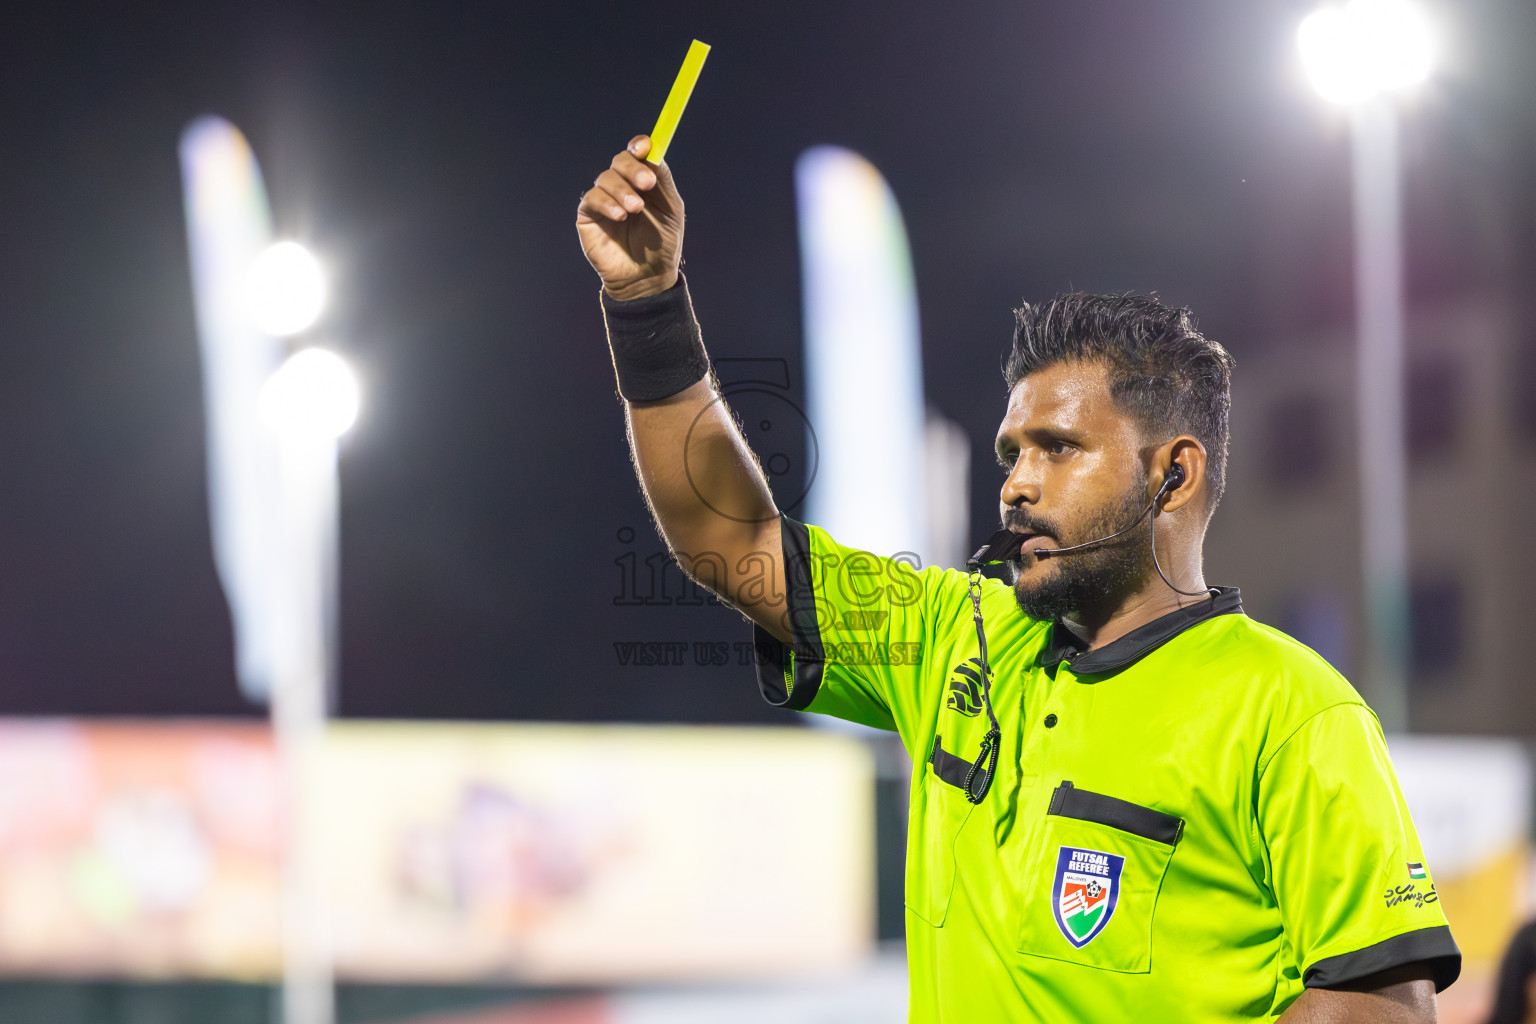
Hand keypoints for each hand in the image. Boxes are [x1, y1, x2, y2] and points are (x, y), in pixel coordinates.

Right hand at [576, 135, 683, 300]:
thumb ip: (663, 180)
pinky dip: (607, 202)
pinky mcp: (588, 215)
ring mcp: (603, 200)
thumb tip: (654, 153)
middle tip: (647, 184)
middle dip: (633, 168)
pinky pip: (592, 197)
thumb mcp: (671, 209)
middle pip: (620, 161)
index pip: (636, 154)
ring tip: (636, 209)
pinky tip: (619, 216)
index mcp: (642, 182)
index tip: (645, 147)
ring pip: (606, 178)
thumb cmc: (662, 245)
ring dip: (623, 190)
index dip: (638, 146)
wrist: (648, 277)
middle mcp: (622, 187)